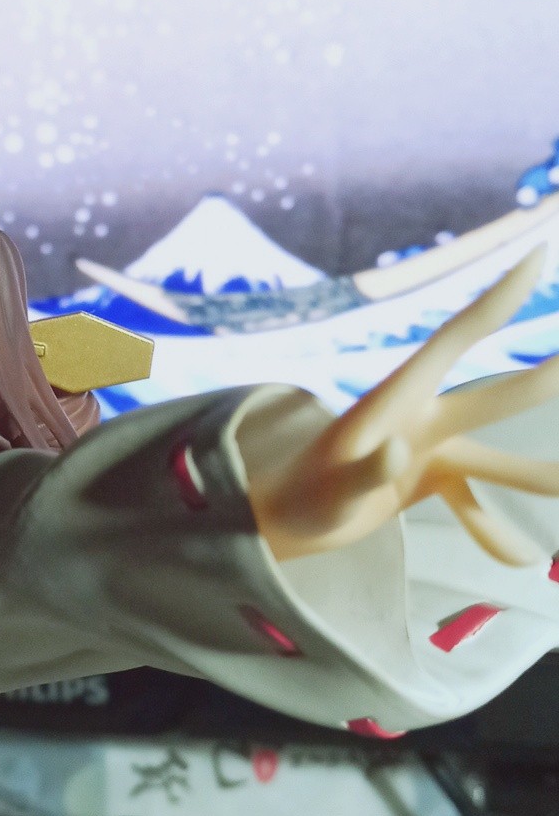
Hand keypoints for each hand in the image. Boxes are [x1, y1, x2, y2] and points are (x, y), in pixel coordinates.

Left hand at [248, 249, 558, 564]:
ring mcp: (426, 446)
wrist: (282, 521)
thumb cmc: (301, 498)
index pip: (457, 338)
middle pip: (494, 397)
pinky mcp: (425, 475)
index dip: (499, 298)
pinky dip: (490, 527)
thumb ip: (365, 470)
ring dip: (535, 476)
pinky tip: (518, 559)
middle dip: (546, 381)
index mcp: (397, 399)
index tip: (537, 256)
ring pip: (493, 459)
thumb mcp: (330, 490)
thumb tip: (399, 449)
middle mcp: (420, 415)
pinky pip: (470, 499)